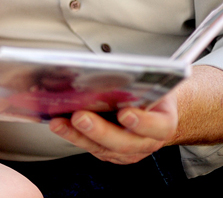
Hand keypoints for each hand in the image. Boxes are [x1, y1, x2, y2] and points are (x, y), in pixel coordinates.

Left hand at [49, 94, 177, 164]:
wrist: (154, 113)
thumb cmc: (151, 95)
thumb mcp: (152, 84)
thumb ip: (138, 82)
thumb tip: (114, 69)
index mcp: (163, 122)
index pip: (158, 126)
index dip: (142, 122)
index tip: (125, 113)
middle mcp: (146, 141)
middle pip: (124, 143)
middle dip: (99, 131)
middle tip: (80, 117)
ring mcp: (128, 151)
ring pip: (103, 149)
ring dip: (78, 136)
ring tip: (60, 123)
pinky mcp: (109, 153)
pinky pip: (90, 147)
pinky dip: (72, 136)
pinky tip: (59, 124)